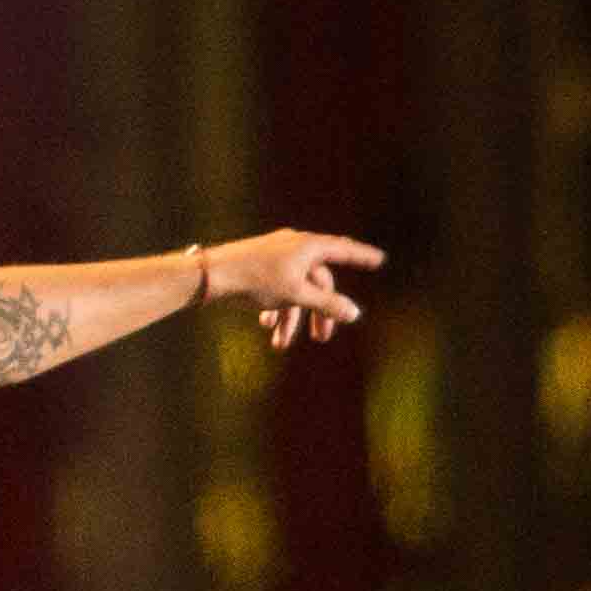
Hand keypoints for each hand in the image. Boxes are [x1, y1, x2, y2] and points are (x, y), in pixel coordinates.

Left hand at [206, 231, 383, 350]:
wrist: (211, 273)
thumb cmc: (256, 279)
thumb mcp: (296, 294)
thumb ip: (326, 304)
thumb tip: (354, 314)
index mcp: (308, 246)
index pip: (343, 250)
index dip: (362, 256)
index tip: (379, 259)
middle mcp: (294, 246)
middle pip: (318, 281)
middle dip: (318, 312)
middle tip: (322, 339)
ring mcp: (276, 256)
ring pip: (294, 290)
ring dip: (290, 318)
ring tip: (281, 344)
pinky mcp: (259, 267)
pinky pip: (276, 288)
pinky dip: (274, 308)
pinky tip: (266, 326)